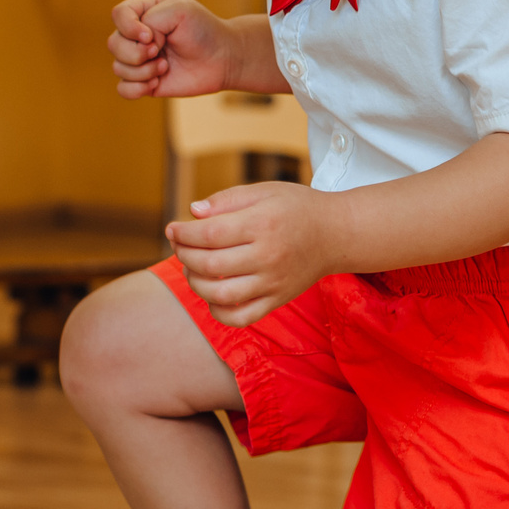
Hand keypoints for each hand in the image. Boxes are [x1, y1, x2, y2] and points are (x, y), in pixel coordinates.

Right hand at [108, 0, 241, 98]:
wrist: (222, 58)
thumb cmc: (203, 29)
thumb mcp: (179, 10)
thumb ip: (150, 19)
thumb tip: (138, 45)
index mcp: (144, 12)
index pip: (118, 15)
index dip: (129, 27)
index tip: (151, 35)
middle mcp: (137, 36)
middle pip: (114, 43)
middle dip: (136, 52)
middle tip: (160, 51)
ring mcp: (139, 60)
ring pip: (118, 67)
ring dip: (143, 70)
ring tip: (165, 67)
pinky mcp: (144, 82)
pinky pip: (123, 89)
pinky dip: (137, 88)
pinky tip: (156, 83)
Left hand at [168, 180, 340, 324]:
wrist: (336, 233)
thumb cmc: (296, 208)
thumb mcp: (264, 191)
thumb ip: (226, 200)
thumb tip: (192, 212)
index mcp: (262, 224)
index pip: (209, 233)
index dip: (183, 233)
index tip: (172, 229)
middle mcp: (268, 256)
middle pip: (210, 264)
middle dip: (184, 255)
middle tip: (180, 246)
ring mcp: (273, 282)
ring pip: (221, 294)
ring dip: (195, 283)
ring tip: (192, 269)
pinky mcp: (278, 300)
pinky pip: (241, 317)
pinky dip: (218, 312)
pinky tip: (212, 295)